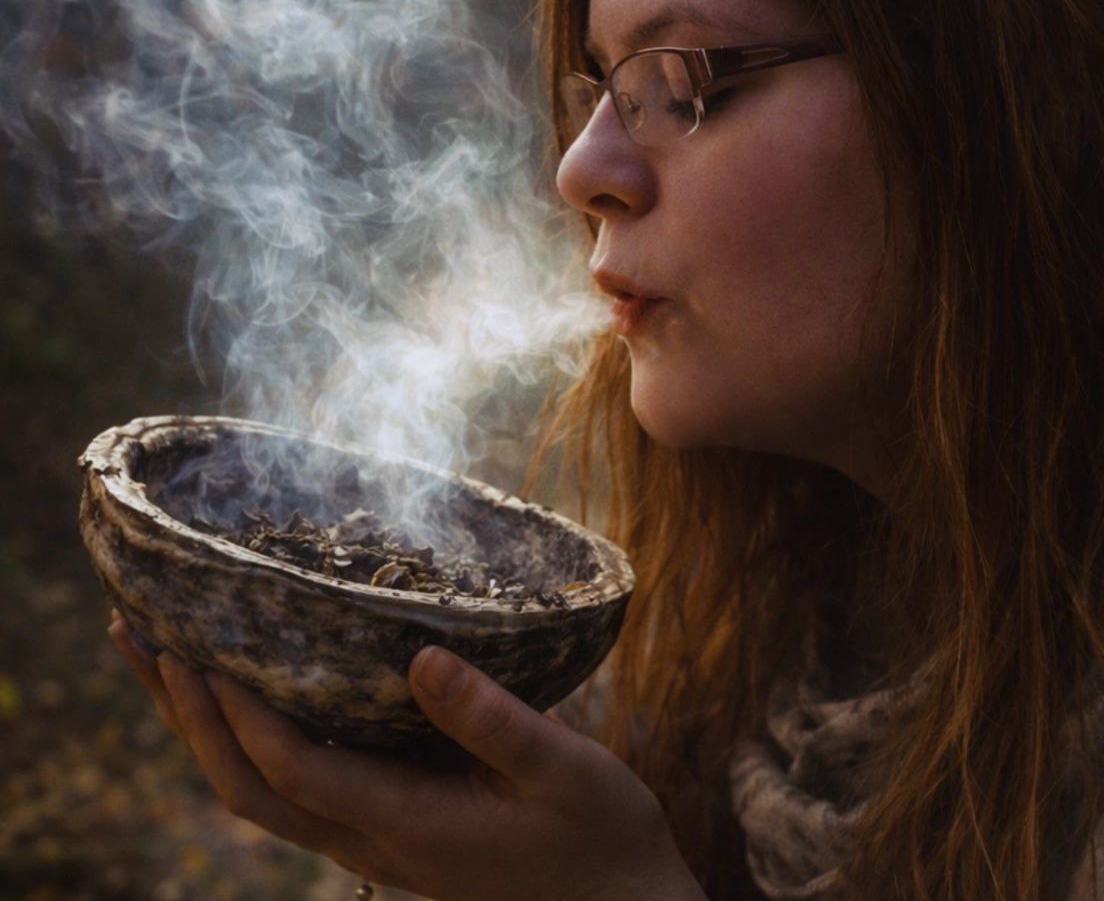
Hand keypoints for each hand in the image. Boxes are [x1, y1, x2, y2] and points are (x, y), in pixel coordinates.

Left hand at [108, 612, 705, 900]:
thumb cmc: (597, 836)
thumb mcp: (559, 768)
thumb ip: (490, 717)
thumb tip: (419, 657)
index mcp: (407, 825)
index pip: (294, 771)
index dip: (240, 711)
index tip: (202, 643)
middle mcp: (372, 839)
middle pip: (247, 788)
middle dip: (186, 714)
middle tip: (137, 633)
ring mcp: (375, 839)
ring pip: (260, 792)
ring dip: (203, 727)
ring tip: (165, 656)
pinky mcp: (390, 826)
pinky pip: (295, 785)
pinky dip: (250, 737)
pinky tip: (253, 693)